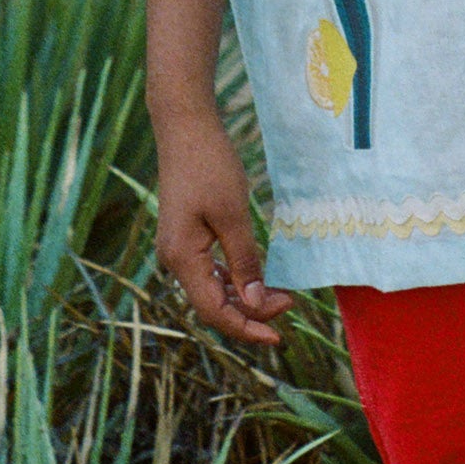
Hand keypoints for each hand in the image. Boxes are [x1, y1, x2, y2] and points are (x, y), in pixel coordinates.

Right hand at [154, 106, 291, 347]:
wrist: (185, 127)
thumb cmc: (210, 165)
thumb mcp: (233, 214)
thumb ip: (245, 260)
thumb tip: (256, 301)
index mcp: (182, 259)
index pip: (215, 311)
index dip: (247, 327)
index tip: (279, 336)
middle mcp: (174, 260)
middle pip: (213, 304)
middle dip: (251, 311)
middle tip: (289, 302)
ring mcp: (178, 248)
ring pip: (212, 289)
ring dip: (243, 296)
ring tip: (279, 294)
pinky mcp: (185, 236)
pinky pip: (209, 270)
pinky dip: (233, 278)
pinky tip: (254, 277)